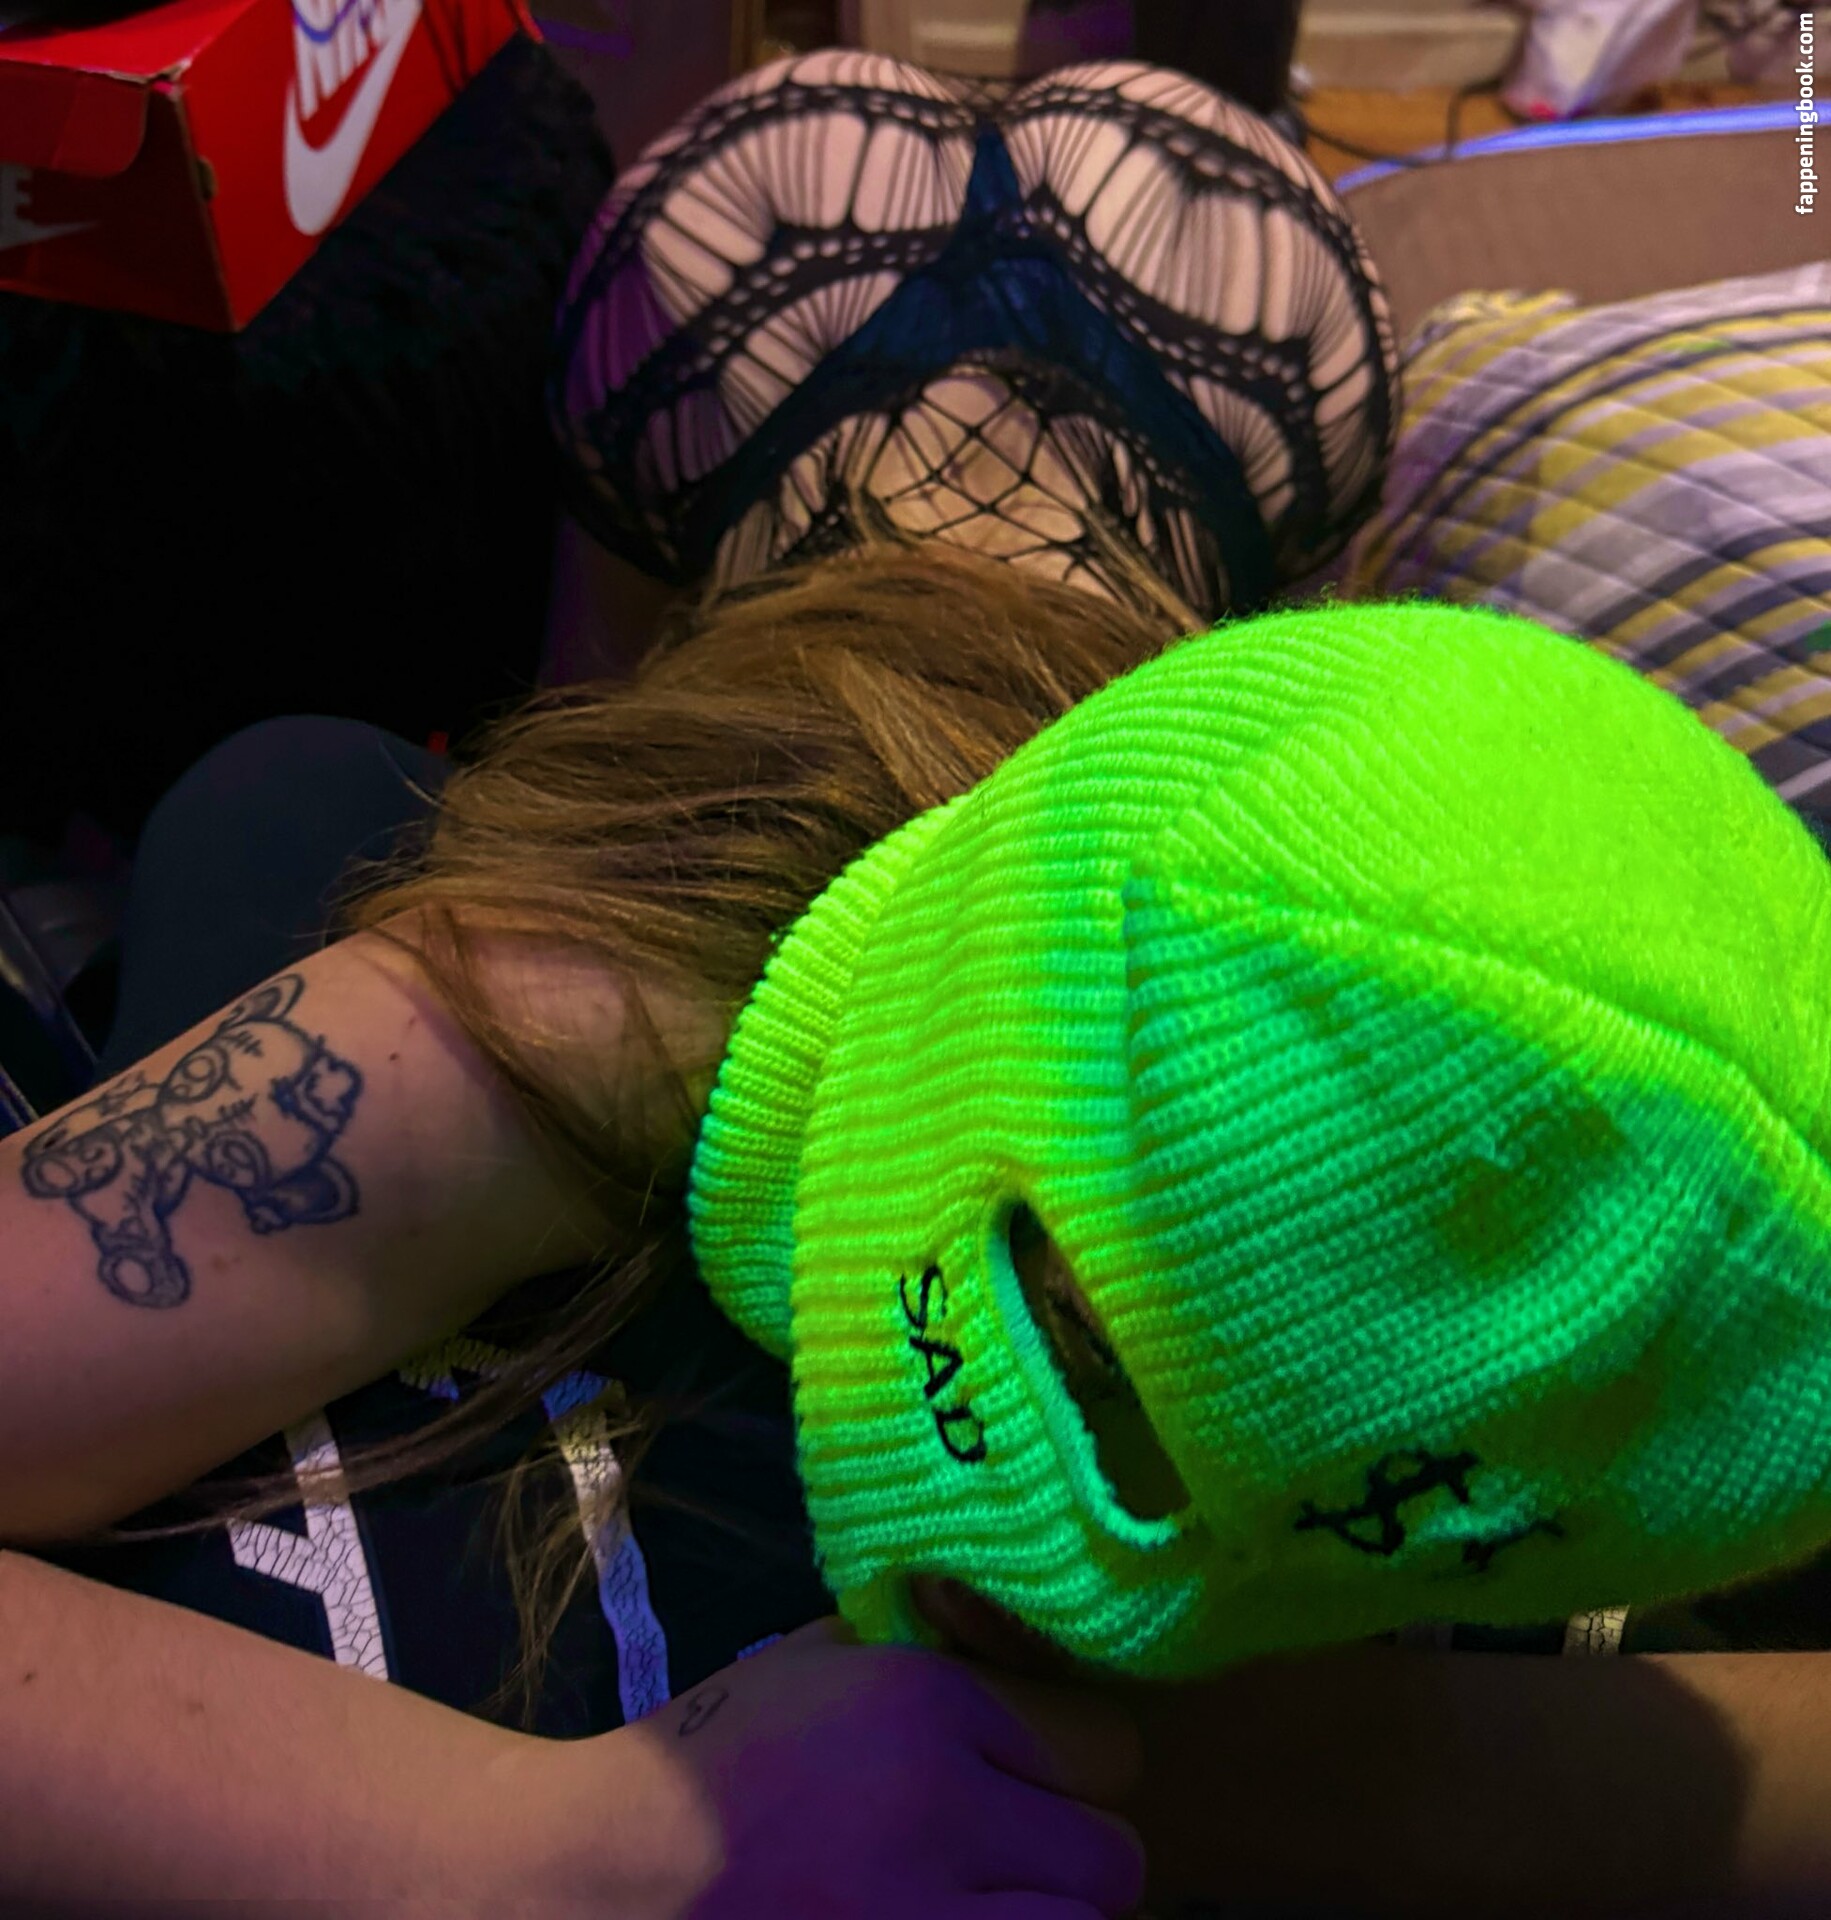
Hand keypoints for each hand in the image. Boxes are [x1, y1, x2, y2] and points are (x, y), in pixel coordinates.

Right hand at [571, 1612, 1148, 1918]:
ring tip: (990, 1900)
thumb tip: (1041, 1663)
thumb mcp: (823, 1660)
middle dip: (1073, 1861)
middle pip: (1114, 1860)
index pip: (1108, 1746)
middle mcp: (939, 1812)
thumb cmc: (716, 1759)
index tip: (1029, 1777)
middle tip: (1014, 1859)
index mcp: (924, 1705)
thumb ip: (939, 1658)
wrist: (601, 1881)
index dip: (1073, 1765)